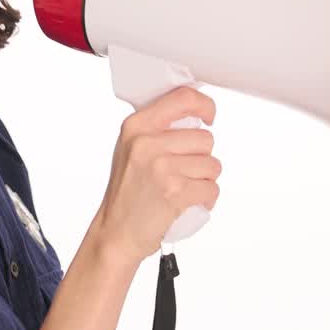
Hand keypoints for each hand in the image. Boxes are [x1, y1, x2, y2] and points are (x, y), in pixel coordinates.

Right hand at [91, 85, 221, 264]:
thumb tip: (195, 114)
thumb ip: (157, 129)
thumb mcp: (131, 149)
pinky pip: (211, 188)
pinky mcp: (175, 191)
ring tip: (183, 188)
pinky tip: (188, 203)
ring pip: (213, 164)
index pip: (184, 97)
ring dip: (205, 180)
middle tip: (182, 173)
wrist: (116, 232)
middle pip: (205, 137)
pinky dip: (206, 199)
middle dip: (202, 158)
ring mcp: (161, 166)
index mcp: (137, 126)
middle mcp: (146, 142)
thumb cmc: (127, 192)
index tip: (209, 116)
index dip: (205, 105)